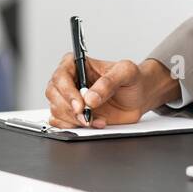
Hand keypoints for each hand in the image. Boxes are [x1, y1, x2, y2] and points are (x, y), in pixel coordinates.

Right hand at [44, 55, 175, 128]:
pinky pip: (60, 123)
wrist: (139, 97)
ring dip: (74, 120)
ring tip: (97, 119)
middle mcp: (70, 81)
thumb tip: (90, 98)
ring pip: (56, 110)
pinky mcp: (73, 114)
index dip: (67, 92)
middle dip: (69, 109)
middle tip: (87, 117)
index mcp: (78, 64)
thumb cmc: (132, 79)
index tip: (81, 105)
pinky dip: (75, 127)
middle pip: (53, 94)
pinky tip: (94, 123)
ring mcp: (70, 99)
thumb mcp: (126, 73)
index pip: (60, 76)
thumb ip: (109, 82)